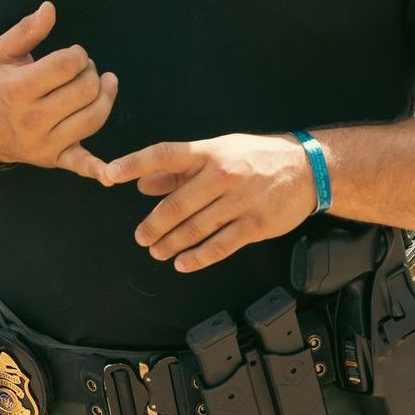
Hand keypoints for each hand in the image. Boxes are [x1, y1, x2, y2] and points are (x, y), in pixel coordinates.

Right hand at [0, 0, 117, 179]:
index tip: (74, 55)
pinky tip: (113, 174)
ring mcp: (45, 142)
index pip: (67, 65)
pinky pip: (80, 165)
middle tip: (83, 71)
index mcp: (19, 88)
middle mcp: (32, 118)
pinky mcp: (56, 158)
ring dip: (105, 96)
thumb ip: (27, 29)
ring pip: (94, 117)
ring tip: (101, 85)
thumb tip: (50, 8)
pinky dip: (97, 170)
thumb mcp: (3, 52)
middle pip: (85, 89)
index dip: (79, 54)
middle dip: (91, 72)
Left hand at [101, 133, 316, 272]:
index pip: (163, 155)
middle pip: (176, 204)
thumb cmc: (256, 158)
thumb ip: (178, 170)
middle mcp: (222, 175)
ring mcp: (239, 202)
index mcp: (209, 152)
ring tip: (157, 251)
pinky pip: (219, 246)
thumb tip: (142, 184)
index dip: (133, 164)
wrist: (306, 168)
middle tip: (141, 237)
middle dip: (153, 225)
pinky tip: (182, 263)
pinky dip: (197, 258)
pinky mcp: (254, 225)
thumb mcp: (218, 152)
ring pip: (194, 229)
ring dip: (171, 244)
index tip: (109, 174)